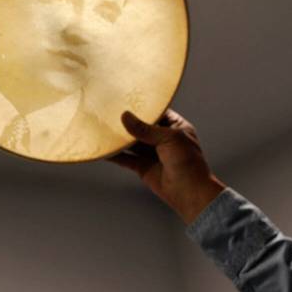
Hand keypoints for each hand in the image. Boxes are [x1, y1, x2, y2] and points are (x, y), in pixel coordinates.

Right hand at [110, 109, 225, 223]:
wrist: (190, 193)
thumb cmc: (188, 163)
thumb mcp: (169, 139)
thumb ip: (146, 129)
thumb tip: (125, 116)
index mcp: (175, 127)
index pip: (157, 112)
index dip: (143, 106)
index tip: (125, 98)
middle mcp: (163, 139)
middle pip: (141, 127)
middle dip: (127, 121)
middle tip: (108, 111)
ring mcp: (152, 153)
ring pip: (131, 142)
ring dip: (119, 138)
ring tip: (101, 128)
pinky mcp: (143, 167)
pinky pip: (126, 158)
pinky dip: (115, 154)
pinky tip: (104, 149)